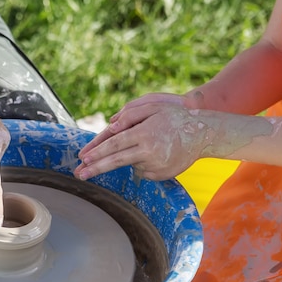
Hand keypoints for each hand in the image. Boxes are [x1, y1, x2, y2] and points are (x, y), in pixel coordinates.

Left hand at [75, 93, 208, 180]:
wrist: (203, 135)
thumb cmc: (175, 117)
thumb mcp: (154, 107)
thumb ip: (131, 114)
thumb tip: (111, 126)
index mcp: (145, 133)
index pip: (115, 144)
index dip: (97, 152)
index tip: (83, 158)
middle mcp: (149, 151)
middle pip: (116, 161)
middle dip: (95, 168)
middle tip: (79, 174)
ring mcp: (156, 165)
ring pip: (130, 164)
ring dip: (129, 158)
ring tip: (150, 145)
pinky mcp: (161, 175)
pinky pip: (143, 170)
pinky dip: (142, 162)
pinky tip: (156, 153)